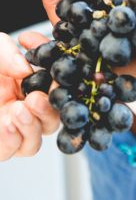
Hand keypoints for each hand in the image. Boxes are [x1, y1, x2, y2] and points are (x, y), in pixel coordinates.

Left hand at [0, 34, 58, 159]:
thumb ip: (7, 53)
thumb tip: (25, 69)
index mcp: (29, 83)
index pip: (56, 87)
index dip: (60, 83)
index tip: (54, 76)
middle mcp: (23, 107)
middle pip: (51, 119)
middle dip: (48, 111)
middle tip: (35, 99)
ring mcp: (9, 127)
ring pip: (34, 141)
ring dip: (31, 127)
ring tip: (18, 111)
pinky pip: (11, 150)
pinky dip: (12, 140)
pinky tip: (6, 125)